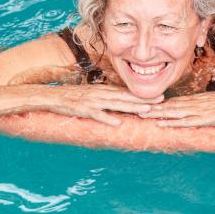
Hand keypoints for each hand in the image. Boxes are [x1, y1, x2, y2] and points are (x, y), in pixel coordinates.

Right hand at [20, 84, 162, 125]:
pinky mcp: (84, 110)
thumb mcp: (92, 95)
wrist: (53, 96)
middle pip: (126, 97)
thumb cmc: (73, 97)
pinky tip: (118, 123)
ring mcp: (93, 101)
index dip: (142, 95)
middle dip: (144, 99)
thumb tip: (119, 105)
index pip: (126, 93)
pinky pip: (98, 115)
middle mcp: (101, 94)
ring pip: (116, 104)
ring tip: (146, 110)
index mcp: (104, 90)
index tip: (158, 97)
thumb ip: (105, 98)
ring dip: (131, 107)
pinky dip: (108, 118)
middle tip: (161, 101)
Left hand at [139, 91, 214, 126]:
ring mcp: (196, 111)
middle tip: (136, 108)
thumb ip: (200, 103)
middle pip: (168, 105)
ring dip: (157, 114)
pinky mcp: (202, 119)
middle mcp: (192, 103)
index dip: (158, 102)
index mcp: (194, 99)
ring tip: (143, 115)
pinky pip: (184, 122)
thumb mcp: (211, 100)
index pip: (172, 100)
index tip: (145, 103)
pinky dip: (172, 123)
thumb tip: (192, 105)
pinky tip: (161, 124)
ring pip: (172, 112)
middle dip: (152, 107)